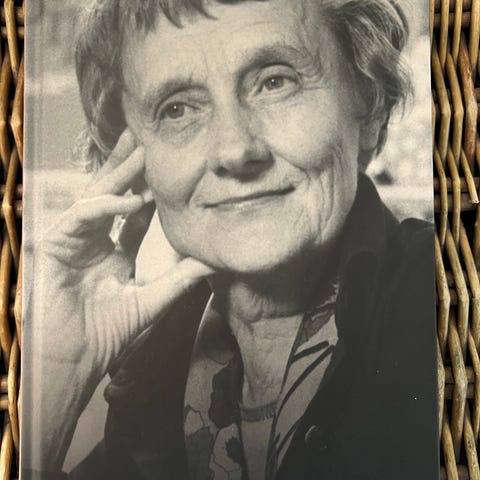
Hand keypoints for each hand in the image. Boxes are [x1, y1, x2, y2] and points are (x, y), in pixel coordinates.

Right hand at [28, 130, 212, 470]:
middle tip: (149, 139)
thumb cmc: (104, 337)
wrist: (72, 361)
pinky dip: (105, 205)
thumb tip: (212, 263)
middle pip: (111, 194)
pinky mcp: (56, 244)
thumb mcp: (150, 301)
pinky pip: (82, 216)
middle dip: (129, 167)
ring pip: (95, 195)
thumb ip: (179, 280)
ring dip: (118, 175)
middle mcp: (92, 241)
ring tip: (141, 151)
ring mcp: (73, 240)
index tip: (170, 172)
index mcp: (112, 252)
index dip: (150, 192)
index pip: (132, 212)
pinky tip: (131, 199)